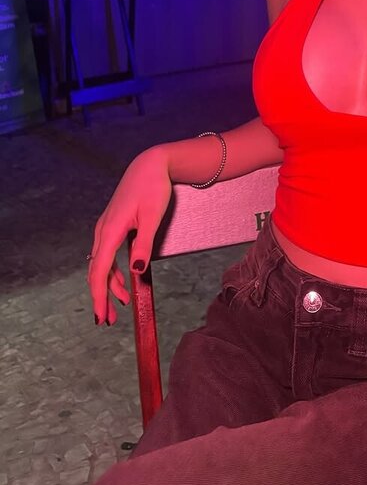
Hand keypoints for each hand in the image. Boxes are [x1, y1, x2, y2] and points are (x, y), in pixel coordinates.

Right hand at [86, 146, 171, 325]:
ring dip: (109, 284)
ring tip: (121, 303)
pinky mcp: (112, 225)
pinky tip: (124, 278)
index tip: (101, 316)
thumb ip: (143, 244)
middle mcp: (103, 230)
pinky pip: (107, 253)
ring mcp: (106, 227)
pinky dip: (113, 270)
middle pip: (96, 271)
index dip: (99, 296)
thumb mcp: (153, 216)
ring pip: (101, 263)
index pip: (100, 270)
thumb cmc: (153, 187)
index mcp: (110, 230)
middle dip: (101, 296)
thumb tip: (136, 270)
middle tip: (108, 320)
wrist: (150, 164)